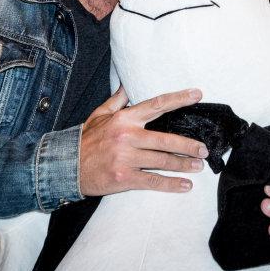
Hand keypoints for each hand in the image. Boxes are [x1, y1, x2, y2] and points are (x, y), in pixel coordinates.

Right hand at [78, 87, 207, 195]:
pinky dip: (171, 184)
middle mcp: (127, 136)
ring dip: (183, 164)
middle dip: (188, 145)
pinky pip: (153, 181)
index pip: (157, 105)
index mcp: (124, 119)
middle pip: (166, 139)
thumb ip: (116, 101)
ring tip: (198, 166)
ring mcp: (125, 158)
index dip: (179, 99)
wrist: (65, 166)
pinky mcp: (124, 178)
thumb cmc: (85, 140)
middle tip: (203, 150)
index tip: (197, 94)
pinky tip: (185, 185)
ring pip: (162, 161)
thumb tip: (126, 85)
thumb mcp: (98, 115)